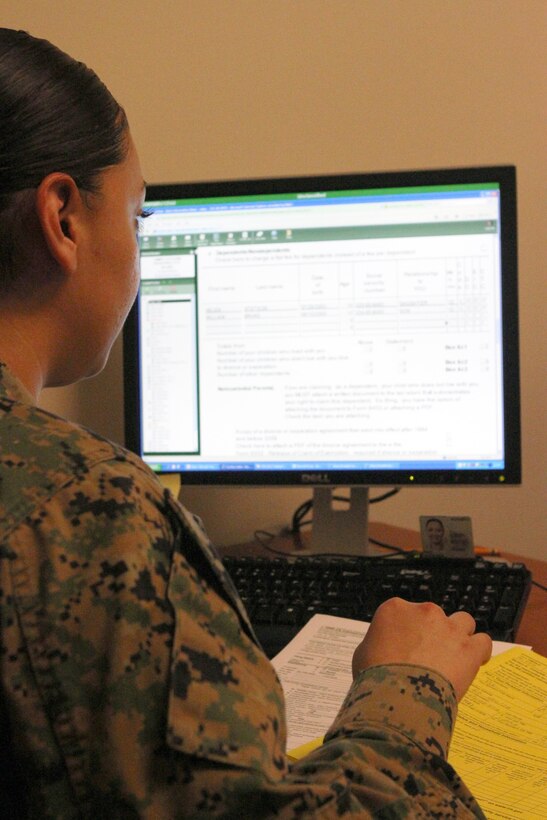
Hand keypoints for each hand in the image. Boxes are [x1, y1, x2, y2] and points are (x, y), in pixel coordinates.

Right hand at [352, 598, 491, 700]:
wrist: (397, 697)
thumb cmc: (375, 678)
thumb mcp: (363, 653)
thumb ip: (377, 642)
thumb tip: (384, 647)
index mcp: (395, 609)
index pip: (405, 612)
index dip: (407, 631)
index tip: (407, 647)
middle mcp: (424, 612)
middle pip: (434, 616)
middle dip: (432, 633)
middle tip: (427, 657)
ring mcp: (449, 628)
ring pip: (463, 621)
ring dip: (459, 635)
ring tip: (454, 656)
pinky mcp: (468, 648)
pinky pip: (483, 641)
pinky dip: (480, 651)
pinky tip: (475, 661)